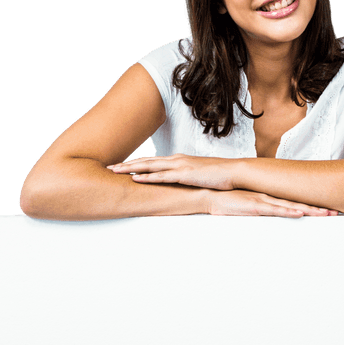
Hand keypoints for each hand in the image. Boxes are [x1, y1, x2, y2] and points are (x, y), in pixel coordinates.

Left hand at [108, 154, 237, 189]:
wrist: (234, 172)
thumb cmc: (220, 175)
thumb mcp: (200, 175)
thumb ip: (188, 177)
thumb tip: (182, 184)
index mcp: (179, 160)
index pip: (153, 161)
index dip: (136, 163)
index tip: (122, 166)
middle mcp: (176, 160)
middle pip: (146, 161)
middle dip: (127, 164)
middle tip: (109, 167)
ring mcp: (179, 166)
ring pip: (149, 166)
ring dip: (130, 168)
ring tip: (114, 171)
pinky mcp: (184, 174)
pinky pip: (161, 176)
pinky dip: (146, 177)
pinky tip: (134, 178)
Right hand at [207, 189, 335, 216]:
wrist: (213, 195)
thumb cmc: (233, 202)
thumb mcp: (254, 208)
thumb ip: (267, 211)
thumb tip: (280, 217)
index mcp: (274, 198)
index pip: (299, 202)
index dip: (315, 206)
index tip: (330, 209)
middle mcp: (273, 198)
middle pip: (301, 203)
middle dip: (320, 209)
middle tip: (337, 212)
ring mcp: (265, 200)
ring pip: (293, 206)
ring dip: (310, 210)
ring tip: (326, 214)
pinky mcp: (256, 206)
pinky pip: (275, 209)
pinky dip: (288, 211)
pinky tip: (300, 212)